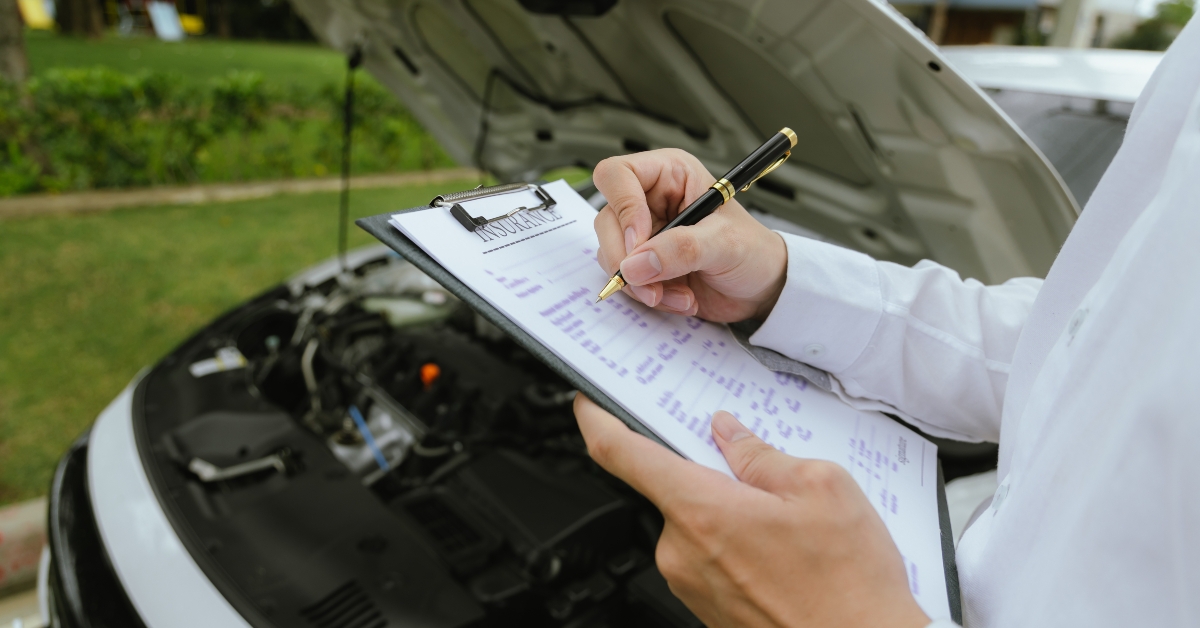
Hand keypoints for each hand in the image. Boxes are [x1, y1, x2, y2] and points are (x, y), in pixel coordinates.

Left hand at [573, 394, 929, 627]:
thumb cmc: (849, 588)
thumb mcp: (822, 488)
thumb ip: (762, 454)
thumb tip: (730, 434)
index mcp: (701, 510)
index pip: (621, 453)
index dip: (597, 419)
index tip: (589, 402)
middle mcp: (681, 551)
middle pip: (673, 486)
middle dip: (713, 472)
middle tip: (761, 474)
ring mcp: (690, 584)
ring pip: (696, 522)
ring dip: (729, 510)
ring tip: (789, 526)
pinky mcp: (705, 607)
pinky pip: (708, 555)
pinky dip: (737, 543)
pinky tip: (784, 553)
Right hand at [592, 149, 787, 321]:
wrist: (761, 289)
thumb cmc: (753, 251)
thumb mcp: (724, 243)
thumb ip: (681, 249)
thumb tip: (635, 264)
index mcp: (670, 175)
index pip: (617, 176)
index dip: (622, 208)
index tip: (639, 242)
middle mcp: (650, 201)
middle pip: (607, 220)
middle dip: (627, 259)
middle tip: (651, 284)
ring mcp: (644, 234)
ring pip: (611, 254)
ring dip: (642, 284)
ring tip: (679, 294)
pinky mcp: (643, 264)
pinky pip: (626, 280)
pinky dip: (648, 295)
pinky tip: (680, 298)